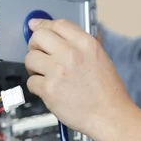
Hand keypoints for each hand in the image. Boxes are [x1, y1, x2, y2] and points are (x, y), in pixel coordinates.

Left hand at [24, 19, 133, 137]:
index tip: (35, 26)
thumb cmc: (108, 92)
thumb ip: (80, 45)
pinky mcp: (49, 90)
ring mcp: (58, 71)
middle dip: (35, 45)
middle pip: (39, 37)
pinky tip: (49, 90)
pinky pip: (31, 82)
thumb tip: (62, 34)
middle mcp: (71, 54)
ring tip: (45, 75)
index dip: (43, 24)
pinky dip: (37, 87)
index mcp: (86, 44)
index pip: (58, 24)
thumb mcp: (100, 58)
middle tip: (39, 54)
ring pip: (30, 58)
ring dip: (34, 67)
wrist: (110, 116)